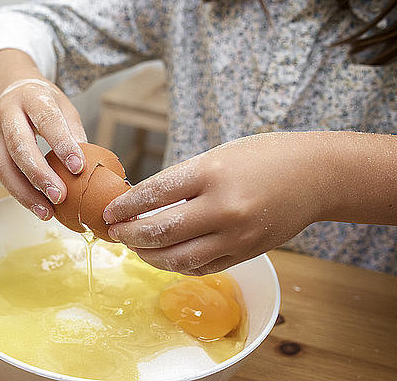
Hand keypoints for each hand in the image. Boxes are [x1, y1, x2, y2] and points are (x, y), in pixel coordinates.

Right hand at [0, 50, 87, 220]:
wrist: (10, 89)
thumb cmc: (42, 101)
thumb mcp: (63, 106)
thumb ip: (73, 132)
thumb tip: (88, 166)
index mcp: (32, 97)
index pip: (47, 120)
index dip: (62, 145)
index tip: (78, 167)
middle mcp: (8, 113)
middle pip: (19, 145)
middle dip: (40, 174)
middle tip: (60, 196)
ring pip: (4, 166)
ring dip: (25, 193)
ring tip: (47, 212)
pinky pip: (2, 175)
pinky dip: (20, 194)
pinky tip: (37, 206)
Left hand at [103, 132, 333, 274]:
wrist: (315, 176)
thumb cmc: (263, 158)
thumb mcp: (217, 156)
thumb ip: (181, 181)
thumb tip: (141, 203)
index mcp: (211, 174)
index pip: (153, 194)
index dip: (125, 206)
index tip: (109, 212)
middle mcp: (223, 208)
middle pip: (160, 232)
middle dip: (129, 235)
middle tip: (116, 233)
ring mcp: (235, 237)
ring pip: (177, 258)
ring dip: (148, 256)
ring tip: (135, 247)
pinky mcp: (245, 255)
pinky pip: (201, 267)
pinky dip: (176, 264)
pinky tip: (164, 256)